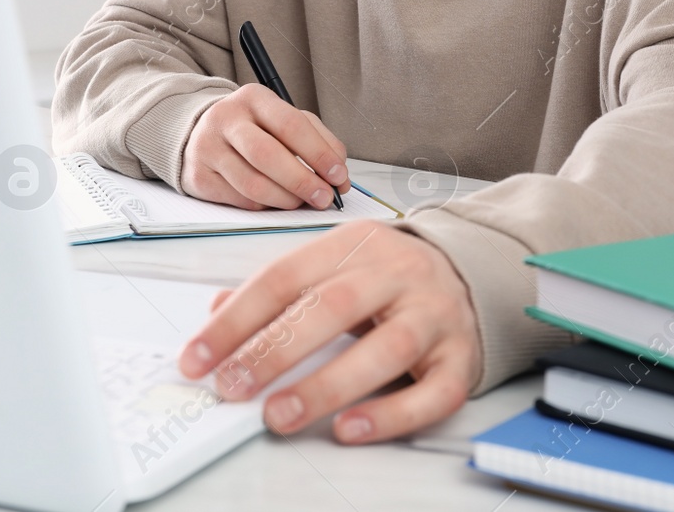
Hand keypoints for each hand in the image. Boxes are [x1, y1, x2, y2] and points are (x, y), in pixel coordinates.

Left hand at [176, 221, 480, 442]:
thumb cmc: (391, 275)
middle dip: (275, 350)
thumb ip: (279, 286)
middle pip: (331, 308)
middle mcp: (397, 274)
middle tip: (233, 386)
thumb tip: (218, 310)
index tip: (198, 356)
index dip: (236, 320)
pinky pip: (430, 393)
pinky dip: (389, 415)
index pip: (284, 277)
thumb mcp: (333, 262)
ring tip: (280, 414)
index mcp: (355, 244)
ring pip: (382, 350)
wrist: (475, 271)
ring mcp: (433, 316)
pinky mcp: (460, 359)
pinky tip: (350, 429)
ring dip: (325, 385)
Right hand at [180, 83, 348, 209]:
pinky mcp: (198, 176)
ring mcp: (207, 148)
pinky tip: (275, 201)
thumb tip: (339, 175)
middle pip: (267, 155)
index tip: (338, 175)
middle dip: (302, 181)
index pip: (291, 124)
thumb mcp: (285, 119)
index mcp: (254, 98)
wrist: (204, 133)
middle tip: (324, 197)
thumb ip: (318, 140)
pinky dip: (264, 206)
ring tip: (301, 202)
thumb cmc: (255, 128)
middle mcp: (226, 119)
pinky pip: (239, 200)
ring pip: (252, 184)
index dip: (319, 153)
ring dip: (285, 199)